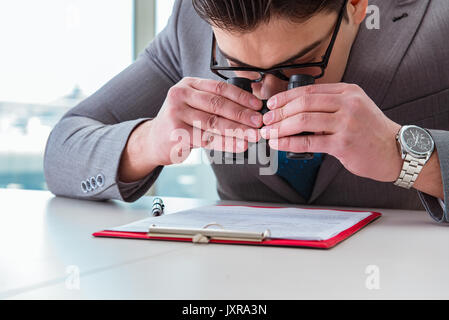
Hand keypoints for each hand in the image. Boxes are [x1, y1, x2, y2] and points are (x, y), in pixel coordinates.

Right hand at [147, 77, 262, 164]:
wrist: (154, 140)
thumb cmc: (180, 122)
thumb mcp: (193, 104)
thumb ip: (214, 103)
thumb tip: (249, 109)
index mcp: (188, 84)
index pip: (219, 87)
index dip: (241, 97)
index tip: (257, 105)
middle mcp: (180, 95)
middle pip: (217, 104)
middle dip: (242, 114)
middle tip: (259, 122)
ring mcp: (176, 114)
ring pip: (213, 122)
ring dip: (237, 130)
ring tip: (253, 135)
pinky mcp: (176, 133)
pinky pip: (207, 139)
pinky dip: (226, 143)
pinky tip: (239, 145)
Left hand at [260, 83, 402, 181]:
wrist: (395, 151)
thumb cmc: (371, 131)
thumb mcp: (356, 107)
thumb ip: (331, 104)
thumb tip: (297, 109)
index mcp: (348, 92)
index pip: (310, 90)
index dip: (286, 97)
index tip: (272, 104)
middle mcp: (348, 104)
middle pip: (304, 103)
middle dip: (280, 112)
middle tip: (266, 119)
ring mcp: (346, 123)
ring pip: (304, 120)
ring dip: (280, 127)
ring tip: (269, 132)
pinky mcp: (343, 144)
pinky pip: (309, 142)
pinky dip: (289, 142)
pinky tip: (278, 144)